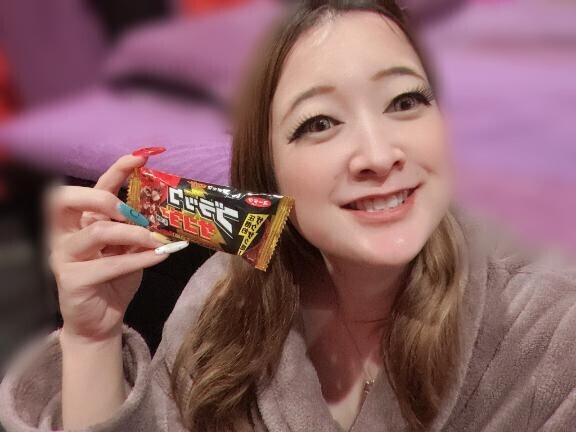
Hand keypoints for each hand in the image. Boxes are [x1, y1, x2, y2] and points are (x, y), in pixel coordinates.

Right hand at [47, 152, 178, 342]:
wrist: (101, 321)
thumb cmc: (114, 280)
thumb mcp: (128, 249)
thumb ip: (135, 229)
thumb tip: (161, 211)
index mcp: (80, 221)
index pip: (94, 187)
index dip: (116, 170)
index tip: (141, 158)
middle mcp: (64, 234)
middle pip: (69, 199)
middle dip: (107, 198)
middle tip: (136, 214)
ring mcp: (63, 256)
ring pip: (97, 231)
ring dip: (134, 234)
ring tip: (156, 242)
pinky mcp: (72, 280)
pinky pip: (109, 264)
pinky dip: (140, 258)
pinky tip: (159, 257)